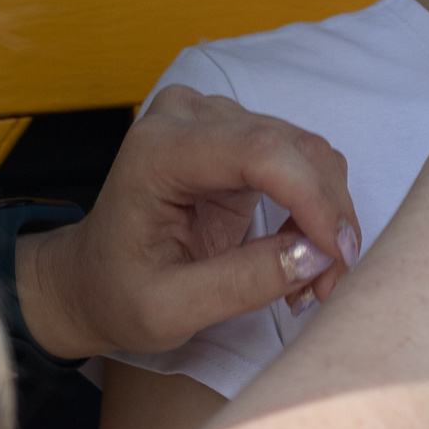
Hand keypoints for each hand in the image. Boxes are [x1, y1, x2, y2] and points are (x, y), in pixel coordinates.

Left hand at [20, 86, 358, 358]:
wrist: (92, 278)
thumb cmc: (117, 293)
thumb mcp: (169, 311)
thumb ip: (242, 283)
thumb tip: (318, 255)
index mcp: (157, 151)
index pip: (259, 151)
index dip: (312, 199)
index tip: (337, 259)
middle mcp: (189, 118)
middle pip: (294, 149)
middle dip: (328, 218)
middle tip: (330, 287)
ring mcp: (217, 120)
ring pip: (309, 155)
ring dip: (328, 218)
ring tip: (314, 282)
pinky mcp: (240, 138)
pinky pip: (303, 164)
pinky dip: (318, 212)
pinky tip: (302, 257)